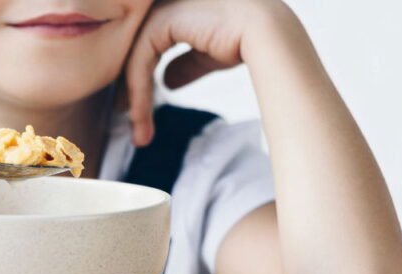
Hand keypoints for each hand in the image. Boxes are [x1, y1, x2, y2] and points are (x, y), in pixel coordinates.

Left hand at [125, 0, 298, 145]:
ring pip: (135, 60)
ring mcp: (162, 8)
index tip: (139, 114)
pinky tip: (141, 115)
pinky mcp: (162, 19)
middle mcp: (164, 4)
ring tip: (141, 133)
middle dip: (132, 93)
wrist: (269, 35)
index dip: (141, 81)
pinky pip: (140, 60)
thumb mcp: (208, 56)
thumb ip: (185, 64)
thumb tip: (168, 81)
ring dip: (136, 100)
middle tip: (136, 129)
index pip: (146, 47)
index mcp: (174, 9)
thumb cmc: (247, 41)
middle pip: (135, 54)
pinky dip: (139, 92)